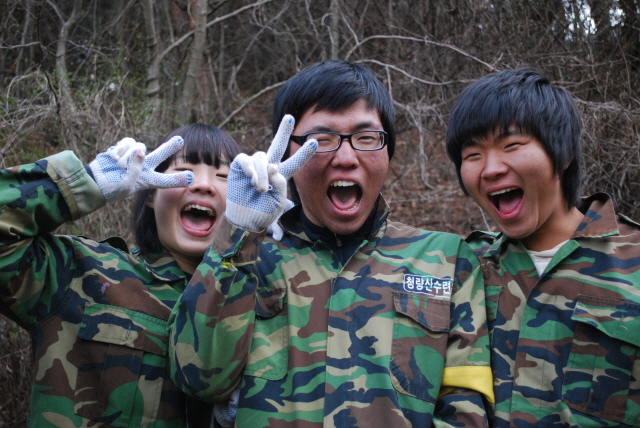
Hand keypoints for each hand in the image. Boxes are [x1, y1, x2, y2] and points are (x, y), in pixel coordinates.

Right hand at [89, 136, 193, 202]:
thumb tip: (140, 149)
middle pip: (160, 154)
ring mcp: (134, 157)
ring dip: (127, 156)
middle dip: (170, 147)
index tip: (191, 178)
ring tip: (119, 166)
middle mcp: (144, 167)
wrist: (94, 181)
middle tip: (181, 140)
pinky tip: (114, 158)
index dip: (177, 179)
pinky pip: (128, 143)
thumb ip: (135, 168)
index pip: (165, 180)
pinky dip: (120, 150)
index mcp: (148, 180)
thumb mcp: (126, 184)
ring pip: (139, 147)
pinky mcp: (124, 148)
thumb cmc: (112, 188)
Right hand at [225, 115, 316, 231]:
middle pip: (277, 145)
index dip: (304, 153)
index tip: (315, 142)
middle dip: (283, 131)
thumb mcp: (277, 204)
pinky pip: (246, 160)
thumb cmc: (262, 213)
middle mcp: (268, 167)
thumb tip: (273, 167)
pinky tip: (253, 180)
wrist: (244, 220)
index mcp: (281, 176)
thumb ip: (280, 186)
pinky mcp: (240, 165)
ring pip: (261, 157)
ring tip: (262, 189)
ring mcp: (254, 165)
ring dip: (263, 173)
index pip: (294, 162)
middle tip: (290, 117)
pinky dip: (251, 169)